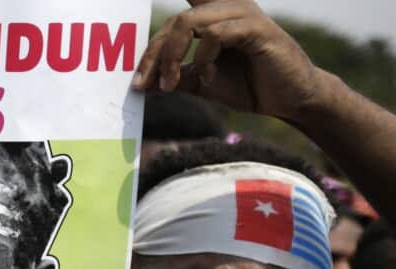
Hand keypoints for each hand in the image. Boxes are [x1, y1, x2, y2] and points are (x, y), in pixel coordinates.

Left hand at [134, 0, 328, 123]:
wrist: (289, 100)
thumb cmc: (249, 86)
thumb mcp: (203, 83)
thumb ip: (176, 78)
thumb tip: (141, 84)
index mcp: (213, 15)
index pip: (180, 11)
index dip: (159, 27)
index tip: (139, 62)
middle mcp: (226, 7)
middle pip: (174, 20)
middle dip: (152, 55)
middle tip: (144, 84)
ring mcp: (242, 14)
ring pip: (189, 22)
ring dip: (172, 57)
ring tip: (171, 84)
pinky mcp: (256, 28)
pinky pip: (215, 35)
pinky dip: (203, 58)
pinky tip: (208, 78)